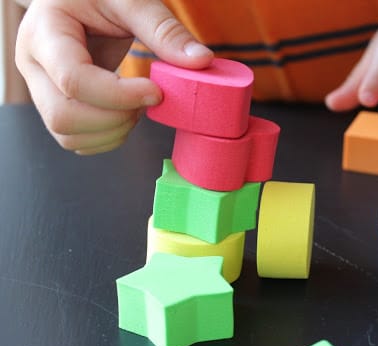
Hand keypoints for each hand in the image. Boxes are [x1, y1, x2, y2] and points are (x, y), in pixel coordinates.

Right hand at [15, 0, 212, 154]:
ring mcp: (40, 88)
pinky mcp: (55, 104)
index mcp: (45, 32)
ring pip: (67, 136)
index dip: (119, 96)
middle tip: (148, 99)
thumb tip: (201, 61)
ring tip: (137, 107)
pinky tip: (126, 115)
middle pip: (64, 116)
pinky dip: (106, 138)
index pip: (74, 79)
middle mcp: (33, 64)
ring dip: (112, 132)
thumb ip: (164, 29)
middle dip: (116, 119)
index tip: (156, 92)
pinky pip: (75, 140)